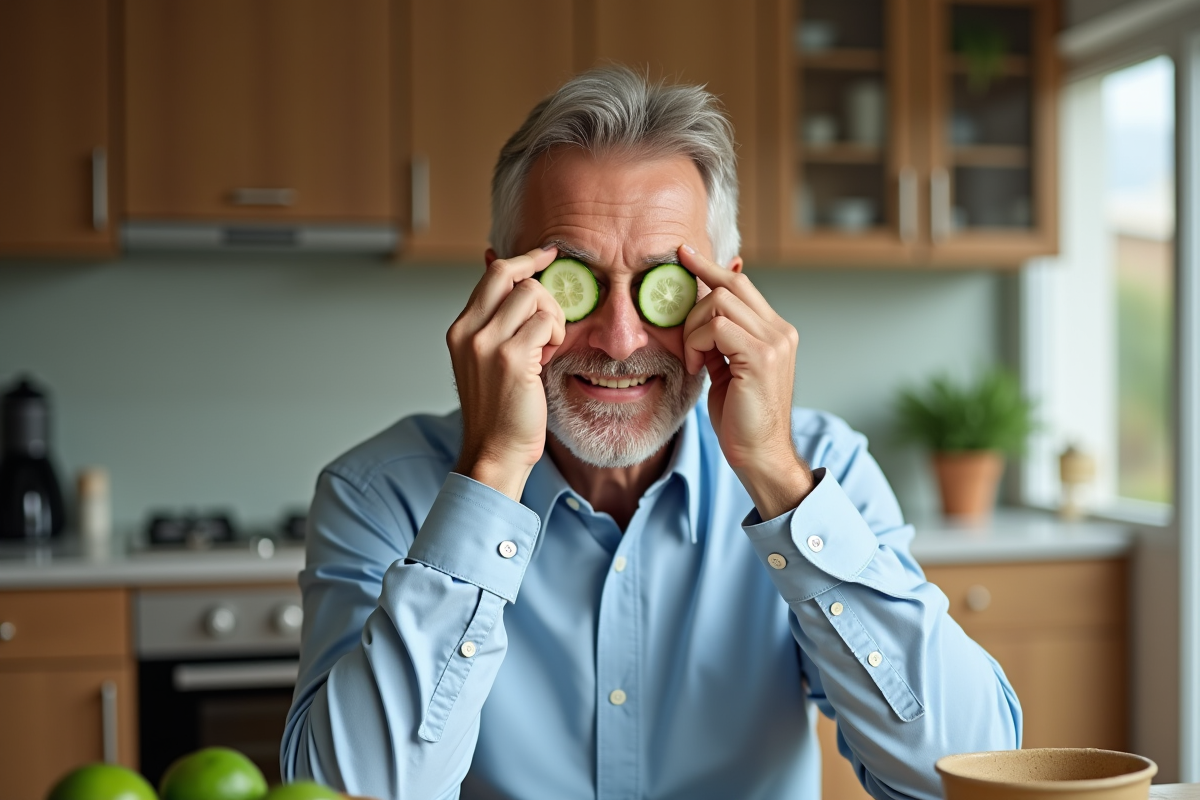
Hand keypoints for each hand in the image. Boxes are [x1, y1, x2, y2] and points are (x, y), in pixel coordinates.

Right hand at [447, 246, 565, 499]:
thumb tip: (506, 276)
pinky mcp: (511, 358)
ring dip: (553, 316)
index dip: (525, 260)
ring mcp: (487, 344)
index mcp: (461, 329)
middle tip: (554, 319)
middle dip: (544, 288)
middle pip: (512, 276)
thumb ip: (496, 321)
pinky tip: (550, 357)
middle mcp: (469, 331)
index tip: (547, 255)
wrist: (495, 450)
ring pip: (533, 295)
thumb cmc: (499, 409)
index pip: (494, 274)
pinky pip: (546, 323)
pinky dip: (557, 335)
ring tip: (549, 345)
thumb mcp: (488, 359)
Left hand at [679, 244, 813, 518]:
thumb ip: (720, 337)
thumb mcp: (727, 367)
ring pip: (718, 302)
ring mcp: (774, 342)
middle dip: (694, 296)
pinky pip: (716, 327)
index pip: (740, 284)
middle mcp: (780, 331)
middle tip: (678, 326)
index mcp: (776, 331)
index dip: (711, 267)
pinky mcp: (761, 357)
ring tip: (694, 359)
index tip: (685, 254)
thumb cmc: (741, 417)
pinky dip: (697, 343)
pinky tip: (697, 366)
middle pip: (729, 285)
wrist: (759, 454)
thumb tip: (703, 306)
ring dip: (693, 329)